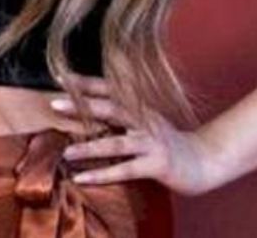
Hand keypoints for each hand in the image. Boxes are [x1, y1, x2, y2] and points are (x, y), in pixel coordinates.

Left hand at [49, 76, 223, 196]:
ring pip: (117, 143)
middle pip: (112, 108)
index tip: (60, 76)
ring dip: (89, 147)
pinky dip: (102, 174)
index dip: (86, 83)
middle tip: (54, 102)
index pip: (110, 90)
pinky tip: (80, 178)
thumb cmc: (165, 141)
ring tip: (65, 152)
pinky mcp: (157, 164)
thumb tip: (90, 102)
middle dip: (83, 105)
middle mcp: (145, 120)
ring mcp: (152, 142)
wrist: (202, 160)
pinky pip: (126, 170)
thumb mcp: (145, 119)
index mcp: (140, 106)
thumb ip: (121, 110)